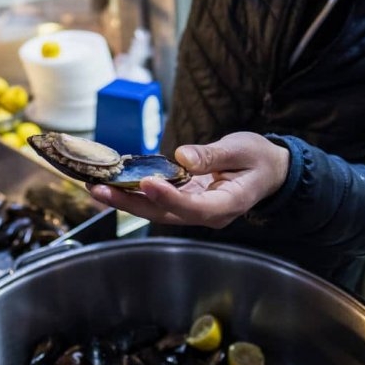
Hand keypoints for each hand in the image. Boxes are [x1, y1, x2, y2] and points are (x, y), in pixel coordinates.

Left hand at [88, 132, 289, 227]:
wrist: (269, 171)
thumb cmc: (259, 159)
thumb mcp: (242, 149)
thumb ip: (213, 155)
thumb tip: (182, 156)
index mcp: (227, 204)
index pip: (194, 207)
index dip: (169, 197)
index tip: (148, 182)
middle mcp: (207, 214)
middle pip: (164, 213)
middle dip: (129, 202)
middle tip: (99, 189)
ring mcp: (193, 209)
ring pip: (155, 210)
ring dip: (124, 199)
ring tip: (95, 187)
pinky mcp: (184, 201)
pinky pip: (156, 200)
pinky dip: (133, 192)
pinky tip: (112, 183)